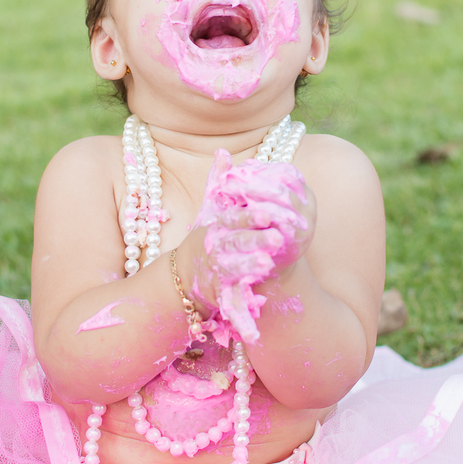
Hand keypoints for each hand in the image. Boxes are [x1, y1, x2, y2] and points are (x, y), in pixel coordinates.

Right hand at [192, 150, 314, 342]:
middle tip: (278, 239)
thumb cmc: (205, 237)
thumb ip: (218, 182)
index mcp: (215, 226)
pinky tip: (256, 311)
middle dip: (255, 240)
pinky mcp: (217, 293)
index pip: (233, 218)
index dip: (249, 214)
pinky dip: (242, 313)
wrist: (184, 276)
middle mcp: (214, 247)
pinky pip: (231, 302)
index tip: (267, 211)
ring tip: (267, 265)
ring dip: (249, 267)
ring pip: (232, 270)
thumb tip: (223, 151)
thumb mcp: (209, 210)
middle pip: (235, 243)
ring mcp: (214, 271)